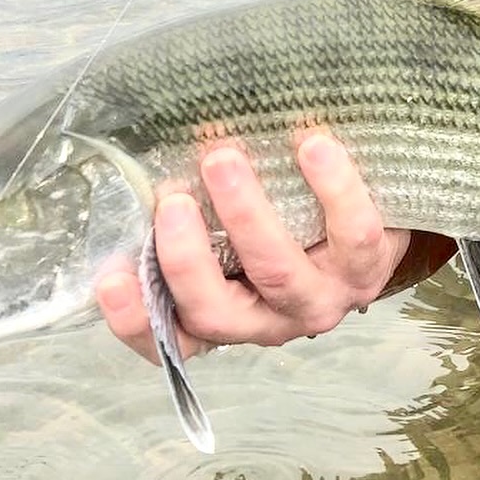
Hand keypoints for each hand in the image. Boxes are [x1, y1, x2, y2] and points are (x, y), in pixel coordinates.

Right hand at [95, 131, 410, 364]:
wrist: (371, 222)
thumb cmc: (280, 218)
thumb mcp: (227, 226)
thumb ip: (188, 210)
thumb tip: (137, 163)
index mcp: (222, 313)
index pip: (166, 334)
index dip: (134, 319)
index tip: (109, 279)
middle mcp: (266, 319)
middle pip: (216, 312)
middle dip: (186, 260)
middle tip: (171, 202)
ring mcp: (319, 298)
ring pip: (279, 272)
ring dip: (247, 216)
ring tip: (223, 159)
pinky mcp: (368, 267)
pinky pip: (353, 234)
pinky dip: (333, 188)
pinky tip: (313, 145)